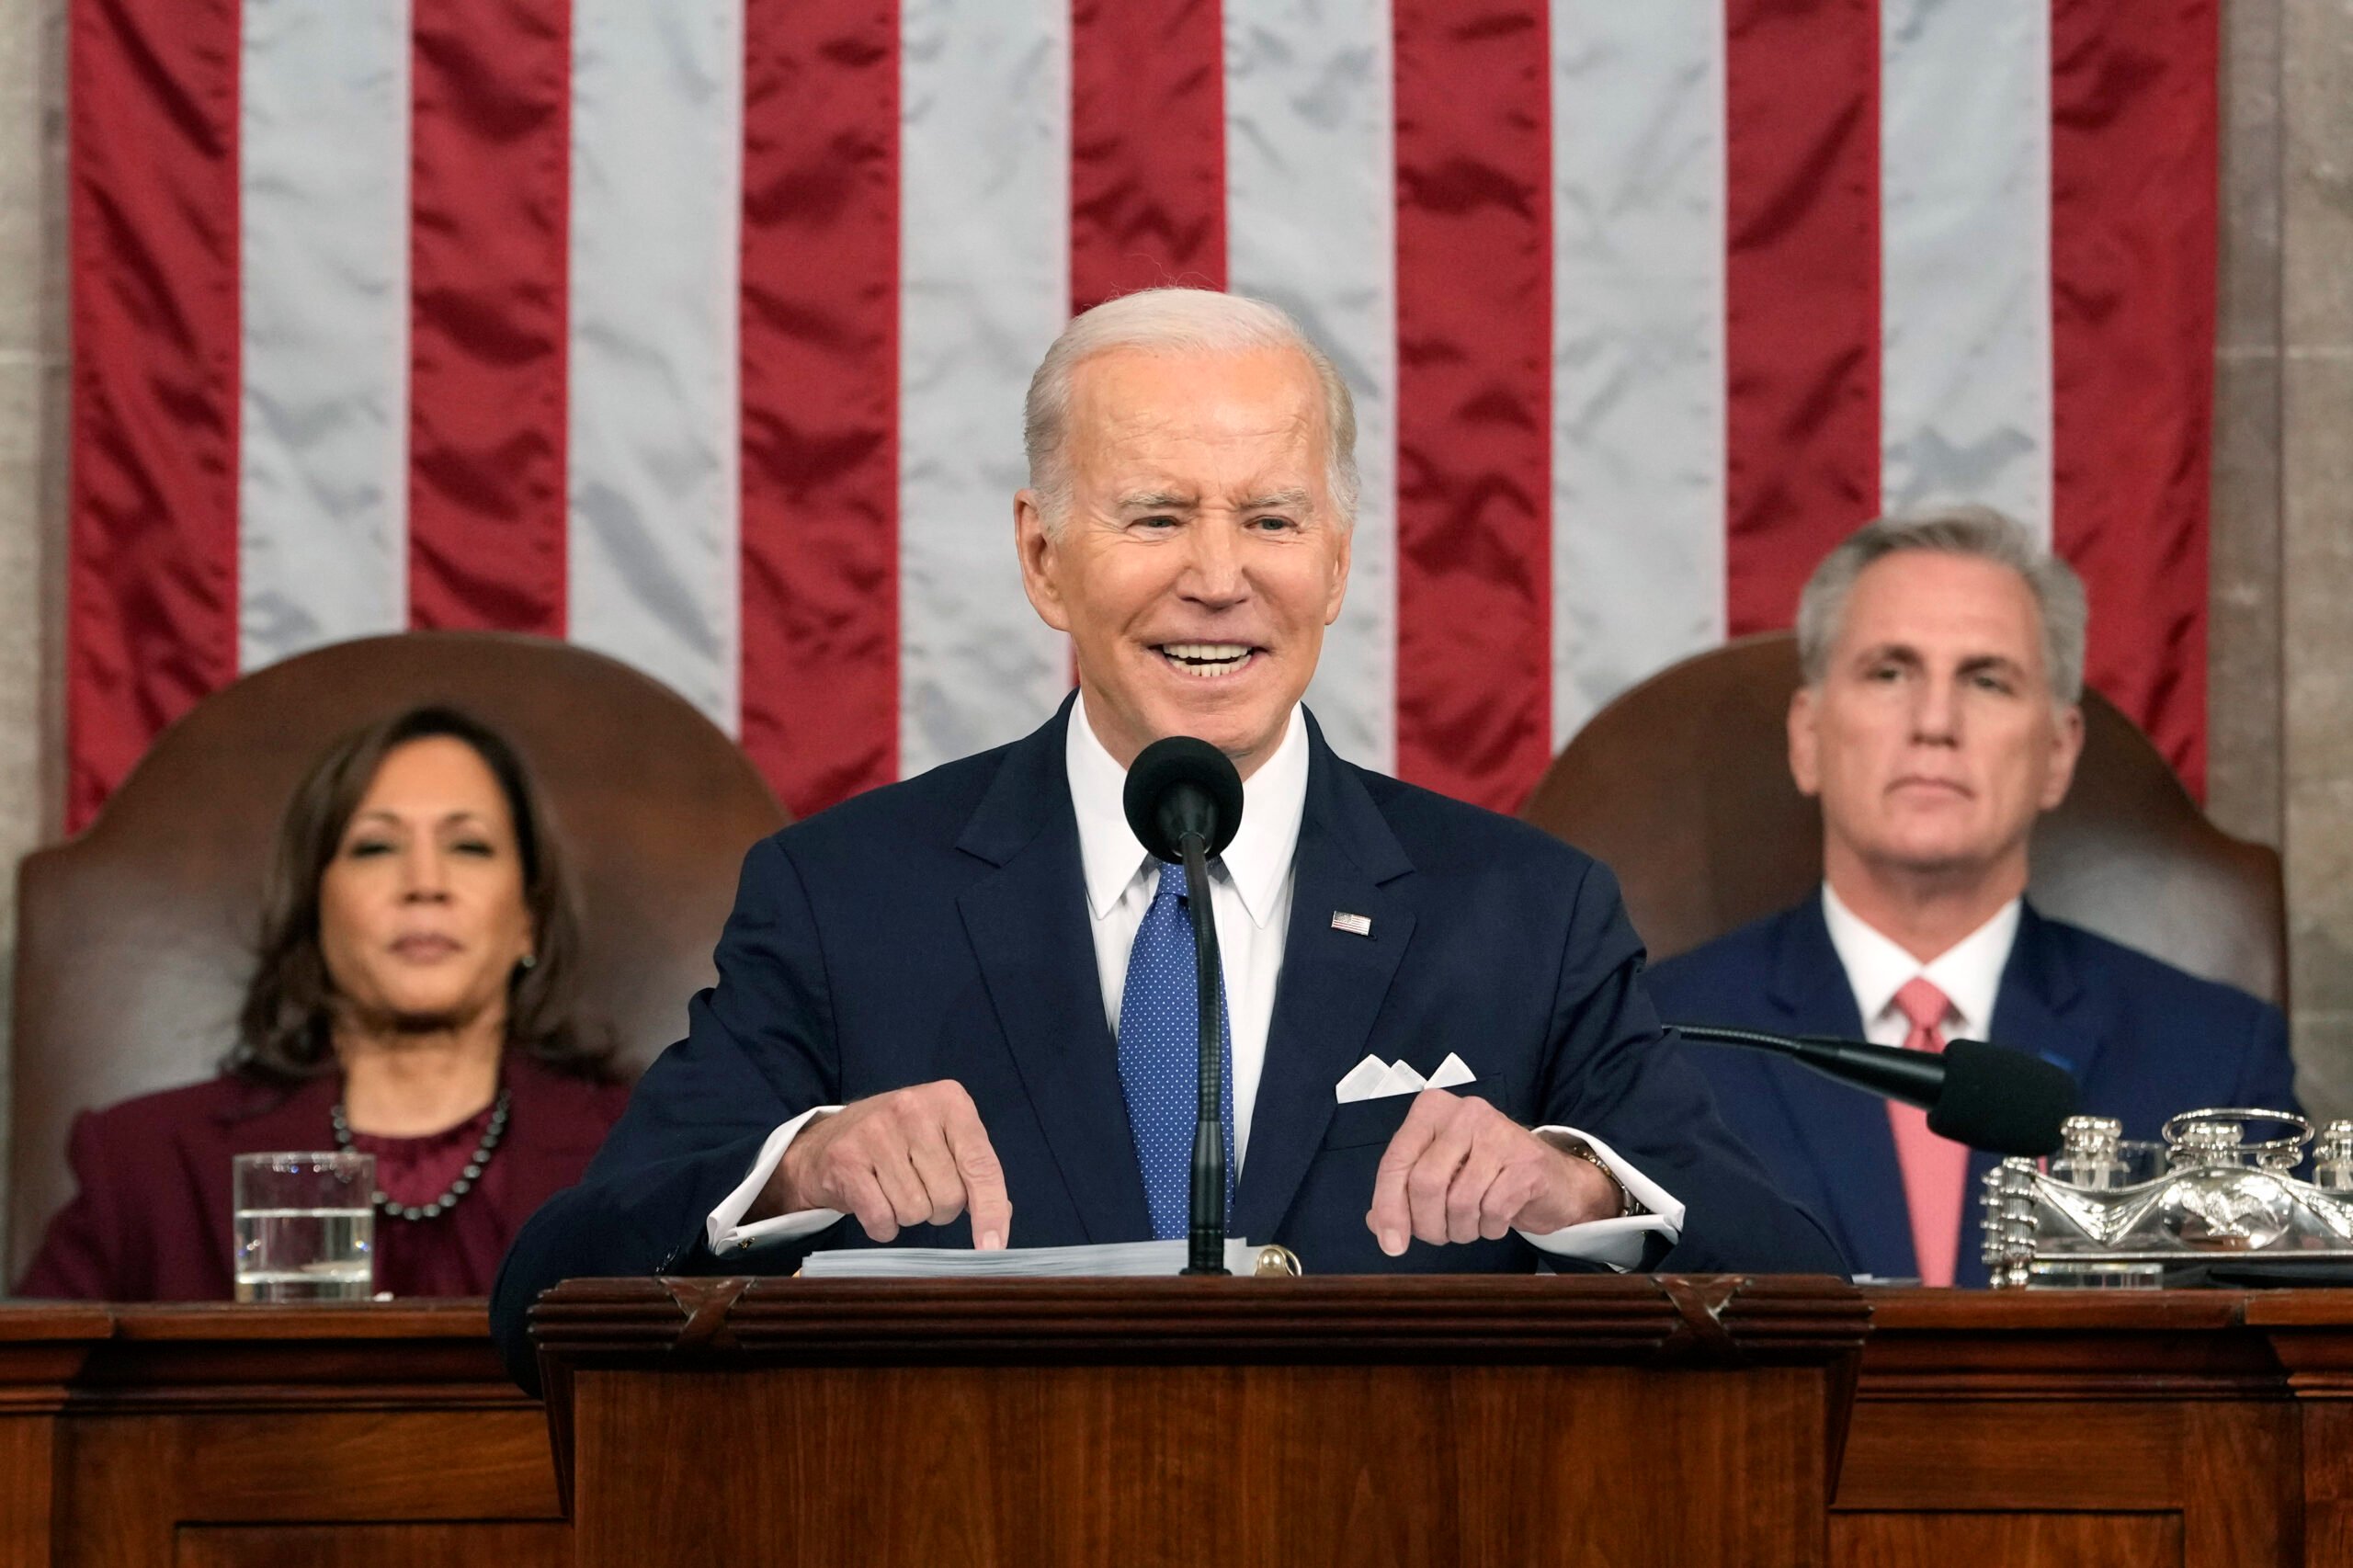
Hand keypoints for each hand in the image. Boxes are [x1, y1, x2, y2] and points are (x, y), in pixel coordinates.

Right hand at [766, 1080, 1011, 1248]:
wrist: (825, 1141)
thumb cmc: (898, 1142)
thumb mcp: (943, 1139)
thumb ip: (975, 1170)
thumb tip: (1002, 1218)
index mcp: (949, 1100)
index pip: (982, 1165)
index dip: (991, 1211)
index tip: (994, 1246)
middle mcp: (914, 1109)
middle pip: (950, 1196)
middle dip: (940, 1208)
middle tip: (920, 1189)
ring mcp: (876, 1132)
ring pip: (916, 1211)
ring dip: (908, 1216)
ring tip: (893, 1190)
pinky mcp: (846, 1160)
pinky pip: (882, 1219)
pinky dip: (883, 1226)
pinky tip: (874, 1204)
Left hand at [1364, 1089, 1619, 1255]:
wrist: (1554, 1180)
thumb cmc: (1485, 1175)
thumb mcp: (1438, 1176)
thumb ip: (1402, 1194)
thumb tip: (1378, 1225)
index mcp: (1432, 1110)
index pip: (1395, 1161)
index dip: (1388, 1207)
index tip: (1391, 1243)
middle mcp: (1464, 1113)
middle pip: (1424, 1183)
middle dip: (1427, 1224)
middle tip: (1437, 1236)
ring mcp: (1499, 1134)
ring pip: (1459, 1201)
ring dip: (1460, 1229)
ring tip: (1469, 1226)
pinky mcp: (1527, 1163)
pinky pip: (1492, 1211)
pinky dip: (1489, 1228)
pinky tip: (1495, 1220)